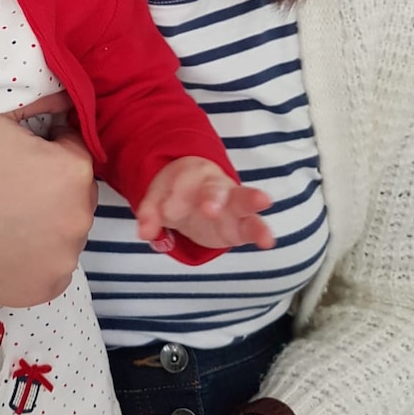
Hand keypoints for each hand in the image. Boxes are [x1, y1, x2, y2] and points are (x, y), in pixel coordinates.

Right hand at [0, 96, 97, 316]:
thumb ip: (40, 101)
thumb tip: (66, 98)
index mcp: (71, 173)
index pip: (76, 148)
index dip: (48, 143)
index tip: (15, 150)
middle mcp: (78, 221)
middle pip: (76, 191)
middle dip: (53, 182)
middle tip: (6, 181)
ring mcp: (62, 263)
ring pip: (64, 228)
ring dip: (46, 219)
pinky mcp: (43, 292)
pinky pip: (50, 263)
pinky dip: (33, 253)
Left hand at [137, 157, 274, 249]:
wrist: (195, 194)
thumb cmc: (176, 193)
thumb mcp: (158, 198)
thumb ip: (150, 213)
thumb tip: (145, 232)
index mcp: (191, 174)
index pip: (182, 182)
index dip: (174, 197)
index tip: (165, 212)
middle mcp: (215, 185)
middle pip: (215, 187)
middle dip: (212, 196)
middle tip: (208, 209)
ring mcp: (233, 203)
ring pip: (243, 199)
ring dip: (251, 201)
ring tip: (263, 202)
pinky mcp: (242, 224)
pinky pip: (253, 225)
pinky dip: (261, 232)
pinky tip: (268, 240)